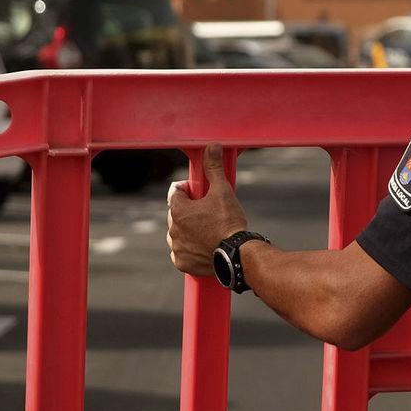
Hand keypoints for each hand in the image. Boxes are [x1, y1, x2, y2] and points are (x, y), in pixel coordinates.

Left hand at [166, 143, 248, 277]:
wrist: (237, 253)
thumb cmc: (229, 221)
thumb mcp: (223, 191)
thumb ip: (214, 168)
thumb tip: (212, 147)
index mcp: (178, 210)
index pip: (176, 192)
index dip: (189, 189)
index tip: (201, 193)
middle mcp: (172, 229)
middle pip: (176, 213)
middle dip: (189, 211)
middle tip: (208, 212)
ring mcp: (176, 247)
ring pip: (178, 234)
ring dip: (187, 230)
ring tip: (207, 230)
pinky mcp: (182, 263)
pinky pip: (181, 253)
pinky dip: (189, 250)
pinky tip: (203, 246)